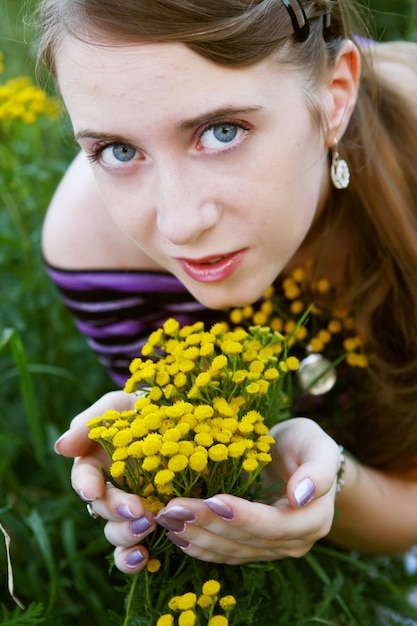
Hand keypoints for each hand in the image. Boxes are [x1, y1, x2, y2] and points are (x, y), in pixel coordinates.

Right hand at [55, 391, 156, 573]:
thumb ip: (91, 422)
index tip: (93, 492)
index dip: (86, 486)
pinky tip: (144, 559)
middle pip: (102, 509)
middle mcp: (114, 489)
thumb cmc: (149, 405)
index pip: (85, 478)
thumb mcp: (121, 405)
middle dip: (115, 511)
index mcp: (100, 462)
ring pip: (117, 533)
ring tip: (147, 528)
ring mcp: (137, 508)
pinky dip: (134, 559)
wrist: (190, 412)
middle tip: (137, 510)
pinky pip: (140, 549)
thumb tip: (60, 447)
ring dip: (126, 535)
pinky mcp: (161, 522)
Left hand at [152, 418, 341, 563]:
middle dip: (208, 524)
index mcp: (313, 519)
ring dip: (196, 536)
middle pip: (246, 539)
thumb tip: (301, 495)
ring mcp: (272, 549)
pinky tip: (175, 536)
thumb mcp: (318, 447)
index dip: (243, 516)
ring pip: (231, 549)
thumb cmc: (307, 444)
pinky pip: (225, 552)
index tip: (213, 501)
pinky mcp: (253, 547)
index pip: (273, 524)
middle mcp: (293, 542)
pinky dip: (200, 546)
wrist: (299, 457)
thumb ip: (317, 471)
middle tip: (174, 509)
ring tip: (167, 519)